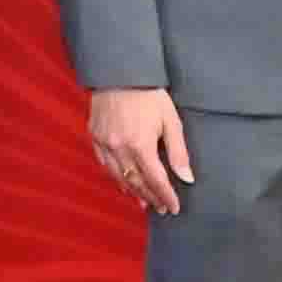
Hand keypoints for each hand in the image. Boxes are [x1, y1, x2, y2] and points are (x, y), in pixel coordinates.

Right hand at [87, 83, 193, 217]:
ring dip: (132, 191)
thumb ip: (178, 152)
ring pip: (118, 176)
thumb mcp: (171, 120)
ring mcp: (104, 143)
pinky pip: (104, 164)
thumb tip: (186, 178)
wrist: (119, 73)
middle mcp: (119, 148)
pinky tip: (123, 183)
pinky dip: (115, 177)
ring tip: (145, 201)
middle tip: (161, 208)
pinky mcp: (95, 137)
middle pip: (136, 182)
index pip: (155, 179)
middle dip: (151, 197)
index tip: (174, 208)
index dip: (166, 196)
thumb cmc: (149, 94)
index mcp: (140, 144)